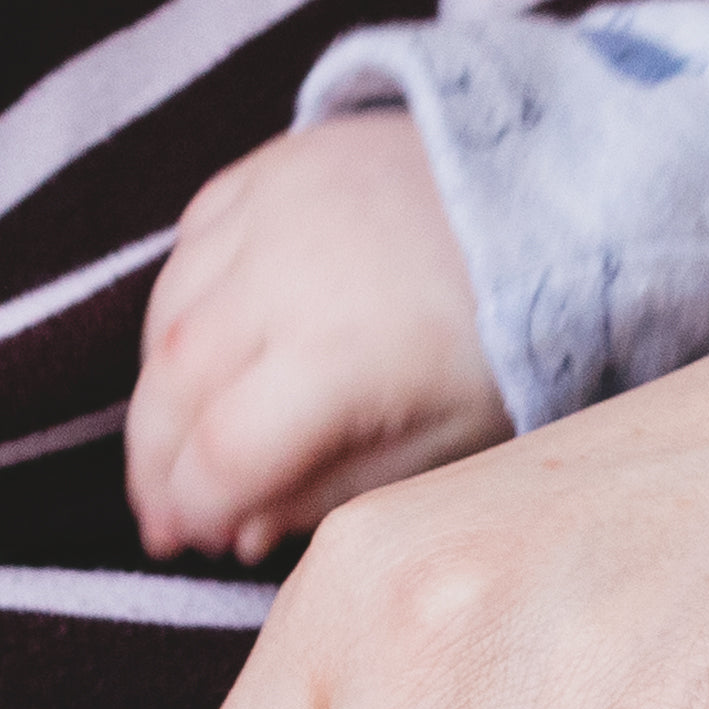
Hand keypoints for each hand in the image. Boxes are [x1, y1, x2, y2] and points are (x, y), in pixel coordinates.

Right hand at [128, 110, 510, 560]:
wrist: (557, 198)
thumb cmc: (509, 339)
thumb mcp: (449, 441)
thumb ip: (338, 490)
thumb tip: (239, 532)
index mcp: (343, 356)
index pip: (223, 452)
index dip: (192, 508)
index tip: (189, 541)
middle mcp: (288, 277)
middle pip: (174, 387)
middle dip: (152, 465)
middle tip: (163, 517)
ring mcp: (270, 212)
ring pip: (167, 319)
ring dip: (156, 394)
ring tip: (174, 447)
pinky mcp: (269, 168)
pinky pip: (188, 249)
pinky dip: (179, 313)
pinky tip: (197, 359)